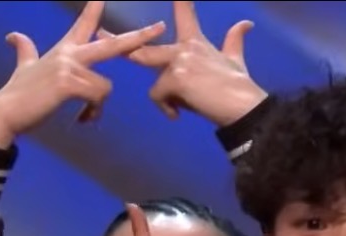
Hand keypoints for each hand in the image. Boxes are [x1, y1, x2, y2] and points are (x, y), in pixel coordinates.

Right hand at [0, 2, 165, 147]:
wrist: (5, 112)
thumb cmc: (19, 94)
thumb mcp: (25, 68)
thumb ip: (25, 50)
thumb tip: (13, 35)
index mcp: (63, 50)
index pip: (84, 24)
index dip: (94, 9)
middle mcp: (68, 54)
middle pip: (111, 44)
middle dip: (138, 38)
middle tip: (160, 28)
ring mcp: (68, 66)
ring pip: (105, 87)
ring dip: (97, 107)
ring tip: (82, 115)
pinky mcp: (68, 82)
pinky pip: (98, 97)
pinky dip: (92, 112)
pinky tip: (81, 119)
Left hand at [106, 1, 265, 124]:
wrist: (245, 107)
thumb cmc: (239, 86)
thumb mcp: (235, 61)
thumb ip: (234, 40)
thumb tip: (247, 23)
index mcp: (195, 42)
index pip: (183, 12)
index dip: (178, 0)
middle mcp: (184, 47)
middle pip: (145, 44)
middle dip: (118, 40)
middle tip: (98, 32)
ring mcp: (179, 61)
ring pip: (148, 65)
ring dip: (156, 87)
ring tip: (168, 101)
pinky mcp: (176, 79)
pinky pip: (158, 95)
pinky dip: (167, 107)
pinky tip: (179, 114)